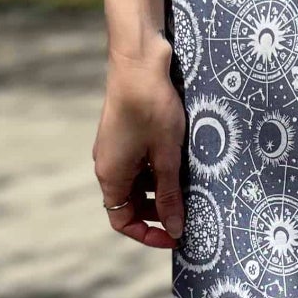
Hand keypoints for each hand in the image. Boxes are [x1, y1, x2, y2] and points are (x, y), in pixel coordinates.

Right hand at [94, 37, 185, 247]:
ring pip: (138, 183)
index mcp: (111, 176)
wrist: (138, 62)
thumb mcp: (167, 157)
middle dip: (158, 212)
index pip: (122, 221)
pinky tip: (182, 162)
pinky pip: (140, 162)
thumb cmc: (151, 109)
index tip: (175, 236)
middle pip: (130, 203)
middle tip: (188, 211)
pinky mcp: (125, 133)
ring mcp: (115, 148)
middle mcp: (108, 165)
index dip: (148, 234)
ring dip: (161, 189)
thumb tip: (176, 229)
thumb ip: (170, 195)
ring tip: (190, 185)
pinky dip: (158, 169)